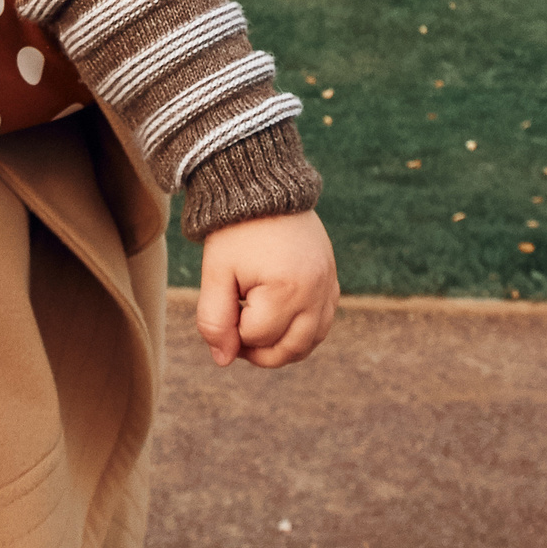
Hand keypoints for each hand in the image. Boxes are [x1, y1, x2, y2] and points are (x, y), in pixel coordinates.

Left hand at [195, 210, 337, 368]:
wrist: (264, 188)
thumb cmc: (235, 231)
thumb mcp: (216, 273)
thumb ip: (215, 320)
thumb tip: (222, 359)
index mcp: (287, 289)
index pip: (257, 338)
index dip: (232, 331)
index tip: (222, 306)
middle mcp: (316, 292)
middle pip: (289, 350)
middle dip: (258, 352)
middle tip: (234, 332)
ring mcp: (328, 287)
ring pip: (310, 342)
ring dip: (281, 346)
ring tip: (254, 326)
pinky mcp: (332, 281)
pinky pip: (322, 323)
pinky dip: (301, 330)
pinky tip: (278, 317)